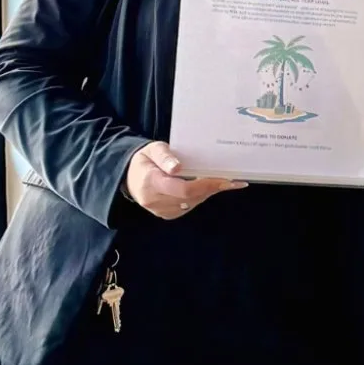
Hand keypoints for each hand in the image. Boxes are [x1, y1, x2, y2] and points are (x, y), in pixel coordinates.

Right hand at [124, 141, 244, 219]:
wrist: (130, 177)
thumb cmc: (145, 160)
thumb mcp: (153, 150)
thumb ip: (165, 157)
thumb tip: (177, 167)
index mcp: (151, 182)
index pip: (183, 189)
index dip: (206, 185)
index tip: (225, 180)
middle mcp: (154, 200)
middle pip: (191, 197)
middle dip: (212, 188)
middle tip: (233, 180)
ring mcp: (160, 210)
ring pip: (192, 203)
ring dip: (208, 192)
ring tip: (225, 181)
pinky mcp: (167, 214)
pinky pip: (189, 206)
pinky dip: (200, 196)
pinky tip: (210, 187)